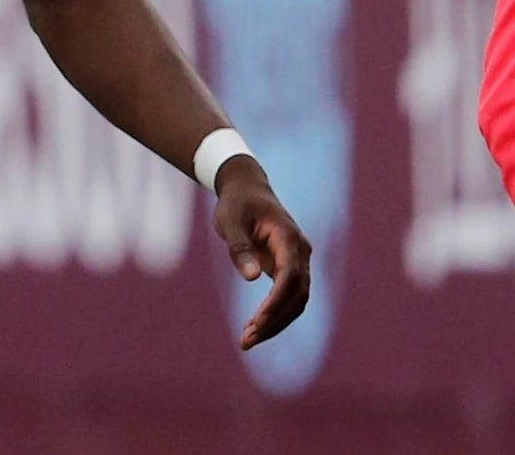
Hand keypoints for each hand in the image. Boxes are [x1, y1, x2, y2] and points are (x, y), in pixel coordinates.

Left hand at [212, 156, 311, 350]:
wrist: (246, 190)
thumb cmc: (236, 203)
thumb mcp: (230, 221)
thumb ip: (240, 248)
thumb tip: (252, 278)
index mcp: (289, 238)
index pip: (290, 277)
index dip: (276, 301)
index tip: (257, 320)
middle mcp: (300, 253)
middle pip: (297, 295)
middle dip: (275, 320)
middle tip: (247, 340)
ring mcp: (297, 262)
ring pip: (296, 301)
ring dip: (275, 323)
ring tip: (247, 340)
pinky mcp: (288, 270)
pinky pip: (287, 298)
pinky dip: (273, 315)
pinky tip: (253, 328)